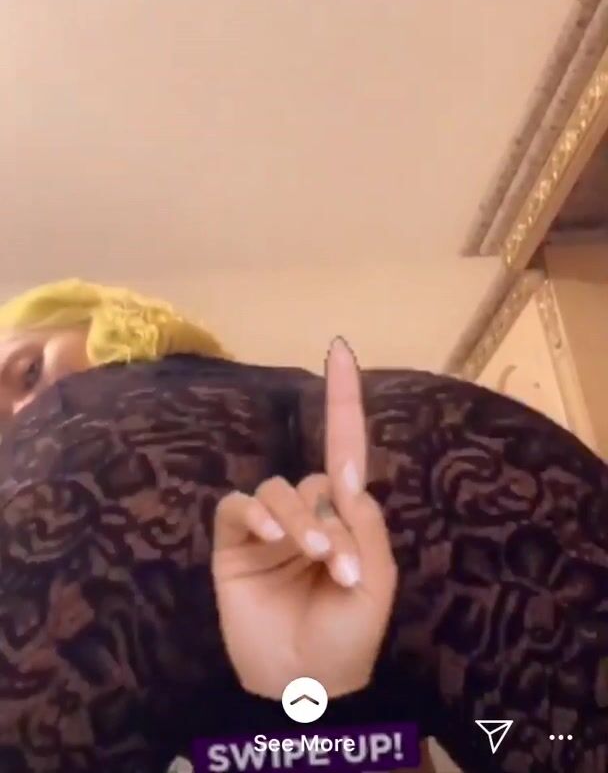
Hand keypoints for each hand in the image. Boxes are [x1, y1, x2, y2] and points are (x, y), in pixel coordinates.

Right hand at [211, 336, 396, 699]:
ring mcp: (267, 529)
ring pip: (278, 490)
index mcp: (344, 518)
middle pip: (314, 479)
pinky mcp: (233, 544)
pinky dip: (256, 515)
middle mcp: (306, 513)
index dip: (343, 400)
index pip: (345, 448)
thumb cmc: (347, 637)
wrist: (304, 687)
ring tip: (313, 559)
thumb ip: (365, 523)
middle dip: (327, 517)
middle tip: (340, 567)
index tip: (341, 350)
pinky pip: (239, 508)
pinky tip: (270, 537)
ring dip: (299, 520)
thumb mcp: (376, 582)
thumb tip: (348, 471)